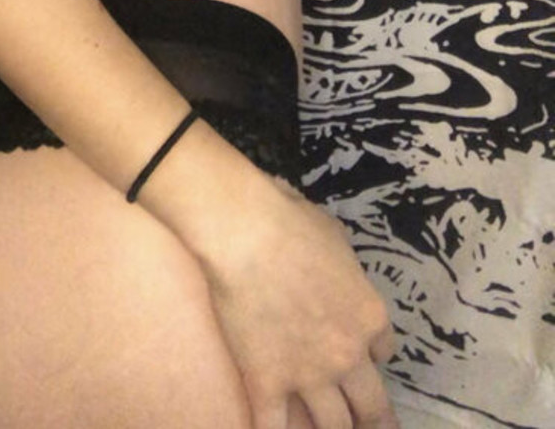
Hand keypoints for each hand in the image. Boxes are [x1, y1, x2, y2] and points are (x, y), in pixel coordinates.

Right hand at [198, 176, 398, 428]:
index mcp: (370, 317)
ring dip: (333, 428)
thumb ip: (343, 266)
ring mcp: (307, 376)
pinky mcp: (266, 383)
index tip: (363, 353)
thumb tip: (331, 265)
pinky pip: (275, 427)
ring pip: (333, 426)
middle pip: (372, 407)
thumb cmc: (291, 221)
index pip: (385, 351)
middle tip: (370, 423)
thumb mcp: (335, 237)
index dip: (372, 352)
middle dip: (373, 419)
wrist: (245, 234)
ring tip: (326, 428)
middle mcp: (347, 356)